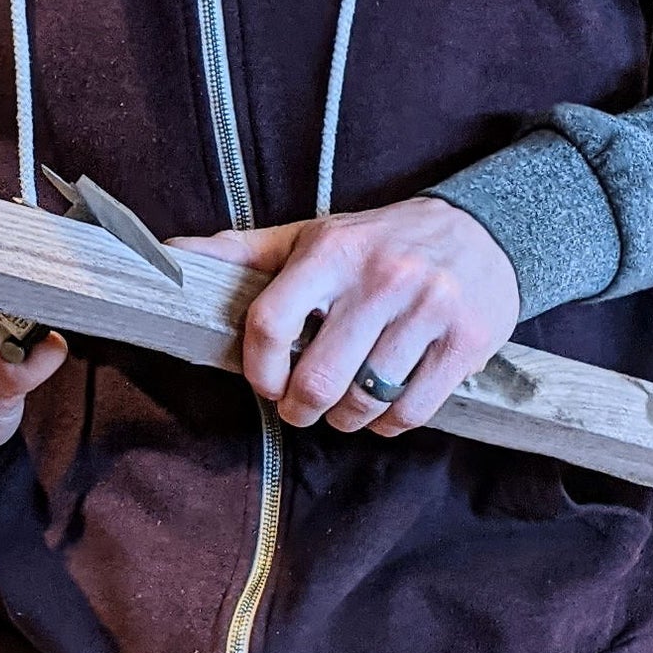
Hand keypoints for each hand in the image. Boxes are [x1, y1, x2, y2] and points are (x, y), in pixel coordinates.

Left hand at [172, 198, 518, 435]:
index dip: (259, 368)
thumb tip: (171, 252)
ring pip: (366, 399)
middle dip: (301, 408)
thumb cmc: (377, 240)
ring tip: (343, 408)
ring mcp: (427, 310)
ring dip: (346, 418)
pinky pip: (413, 409)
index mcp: (331, 252)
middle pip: (319, 377)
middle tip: (300, 409)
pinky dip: (390, 423)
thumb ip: (242, 251)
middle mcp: (380, 279)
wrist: (482, 228)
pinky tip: (384, 410)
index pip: (271, 321)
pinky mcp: (467, 341)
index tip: (265, 384)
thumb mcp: (310, 235)